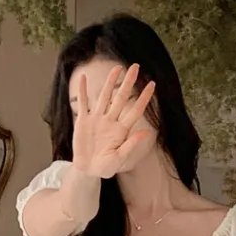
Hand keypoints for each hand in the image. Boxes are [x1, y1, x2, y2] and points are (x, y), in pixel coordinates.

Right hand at [71, 57, 155, 183]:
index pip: (135, 110)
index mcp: (121, 130)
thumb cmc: (105, 166)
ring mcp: (97, 119)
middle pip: (121, 97)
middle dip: (128, 82)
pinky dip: (82, 91)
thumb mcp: (119, 158)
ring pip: (104, 96)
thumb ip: (130, 145)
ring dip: (109, 82)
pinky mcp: (83, 121)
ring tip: (116, 68)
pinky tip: (83, 78)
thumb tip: (146, 132)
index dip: (143, 97)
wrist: (87, 169)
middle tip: (135, 66)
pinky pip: (83, 103)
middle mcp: (111, 121)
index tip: (152, 84)